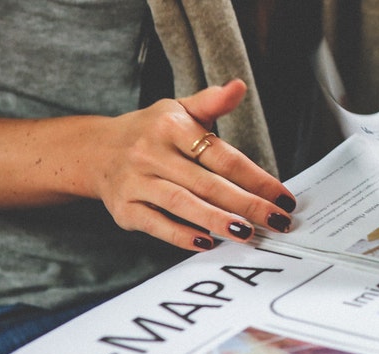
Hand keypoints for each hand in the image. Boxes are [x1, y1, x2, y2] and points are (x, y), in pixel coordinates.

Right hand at [89, 79, 295, 250]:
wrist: (95, 150)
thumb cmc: (150, 132)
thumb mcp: (179, 109)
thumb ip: (212, 103)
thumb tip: (238, 87)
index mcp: (171, 127)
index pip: (222, 156)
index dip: (256, 178)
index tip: (283, 197)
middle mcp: (151, 154)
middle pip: (207, 183)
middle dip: (246, 204)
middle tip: (276, 221)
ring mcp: (136, 182)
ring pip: (182, 204)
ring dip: (217, 220)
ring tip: (247, 234)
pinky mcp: (124, 208)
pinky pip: (155, 224)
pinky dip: (181, 235)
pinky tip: (207, 242)